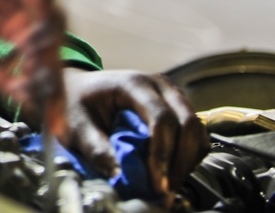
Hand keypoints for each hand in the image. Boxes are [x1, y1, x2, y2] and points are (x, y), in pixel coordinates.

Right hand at [0, 0, 66, 138]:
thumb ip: (1, 77)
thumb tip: (33, 100)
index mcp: (5, 22)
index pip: (39, 46)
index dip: (49, 75)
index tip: (54, 108)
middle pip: (47, 19)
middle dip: (52, 51)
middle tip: (49, 80)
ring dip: (44, 17)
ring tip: (43, 48)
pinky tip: (31, 11)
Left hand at [61, 68, 208, 200]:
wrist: (80, 90)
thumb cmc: (77, 103)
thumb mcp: (77, 126)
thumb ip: (96, 149)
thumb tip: (121, 176)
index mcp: (133, 83)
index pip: (161, 117)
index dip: (163, 153)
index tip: (156, 182)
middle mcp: (159, 85)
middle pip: (188, 123)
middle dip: (180, 161)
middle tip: (165, 189)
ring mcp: (171, 95)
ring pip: (197, 130)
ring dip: (187, 161)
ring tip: (167, 184)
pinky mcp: (176, 109)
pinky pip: (195, 135)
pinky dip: (188, 156)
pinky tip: (169, 171)